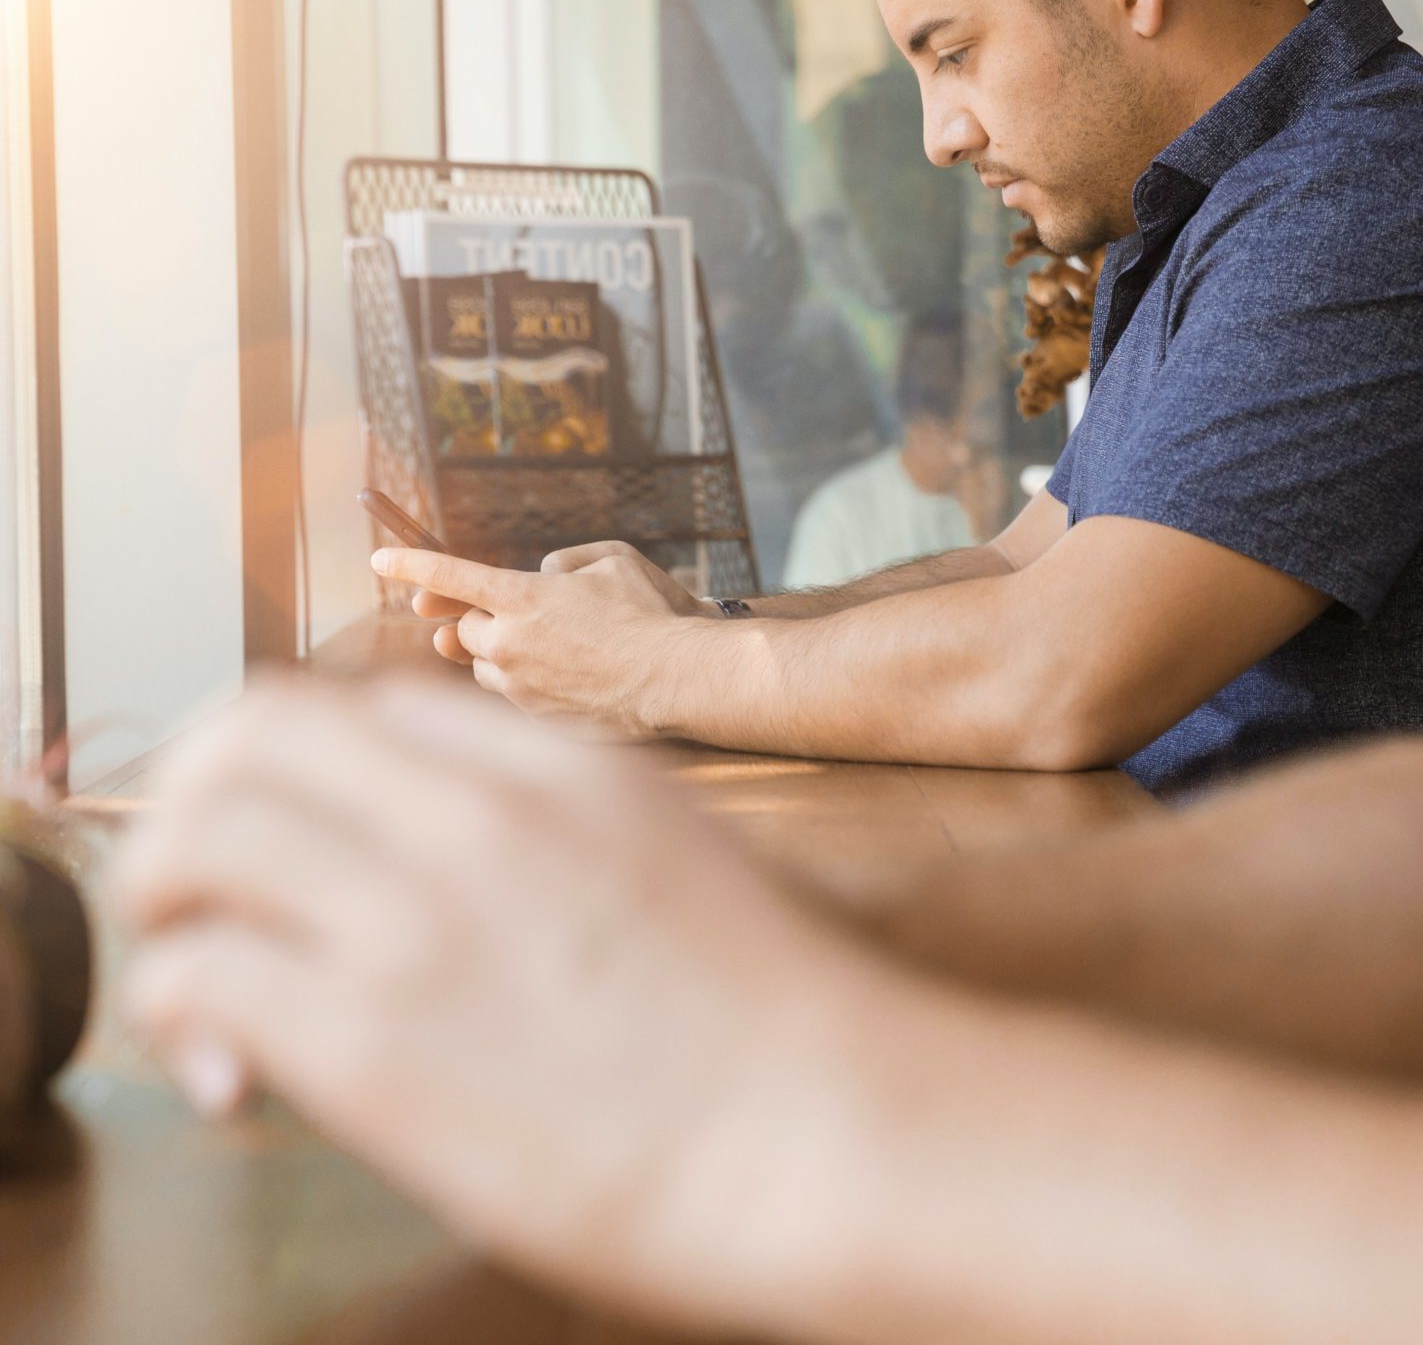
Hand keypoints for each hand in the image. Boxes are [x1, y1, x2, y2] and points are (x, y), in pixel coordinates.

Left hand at [111, 679, 895, 1338]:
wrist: (832, 1134)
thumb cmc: (788, 1032)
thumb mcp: (692, 865)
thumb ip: (580, 839)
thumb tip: (492, 878)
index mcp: (566, 774)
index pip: (366, 707)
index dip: (306, 778)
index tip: (303, 858)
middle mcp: (481, 820)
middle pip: (252, 735)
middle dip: (197, 808)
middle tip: (208, 899)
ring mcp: (422, 921)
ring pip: (196, 836)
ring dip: (170, 908)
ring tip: (205, 995)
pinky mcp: (374, 1041)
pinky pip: (196, 971)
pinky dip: (181, 1019)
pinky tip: (235, 1081)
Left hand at [372, 543, 714, 735]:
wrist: (679, 680)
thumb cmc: (653, 613)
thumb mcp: (614, 560)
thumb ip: (564, 562)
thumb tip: (542, 577)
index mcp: (522, 597)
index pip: (448, 575)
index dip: (408, 562)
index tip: (378, 559)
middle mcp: (510, 643)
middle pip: (463, 629)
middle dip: (479, 620)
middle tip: (514, 614)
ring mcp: (521, 687)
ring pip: (485, 668)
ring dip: (504, 655)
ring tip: (555, 649)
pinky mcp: (538, 720)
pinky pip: (515, 698)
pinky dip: (530, 685)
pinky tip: (574, 679)